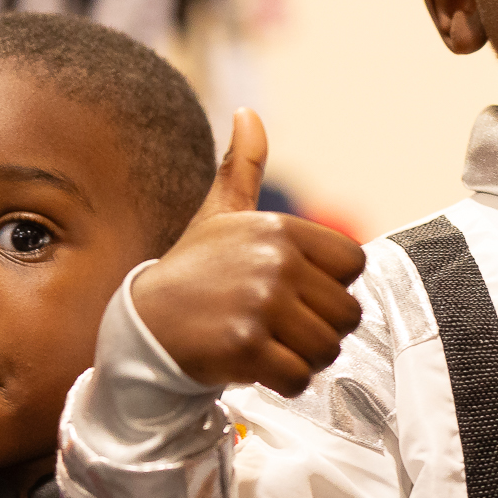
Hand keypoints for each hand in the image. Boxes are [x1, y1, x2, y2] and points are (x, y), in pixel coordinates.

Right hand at [131, 112, 365, 396]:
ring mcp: (261, 304)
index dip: (329, 285)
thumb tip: (248, 114)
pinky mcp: (247, 347)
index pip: (354, 265)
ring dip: (304, 357)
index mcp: (280, 229)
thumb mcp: (219, 215)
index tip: (292, 290)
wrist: (144, 325)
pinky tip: (256, 366)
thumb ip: (243, 167)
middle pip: (348, 313)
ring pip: (329, 349)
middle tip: (278, 325)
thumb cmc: (193, 271)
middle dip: (319, 328)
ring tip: (268, 344)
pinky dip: (285, 383)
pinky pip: (300, 378)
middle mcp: (275, 262)